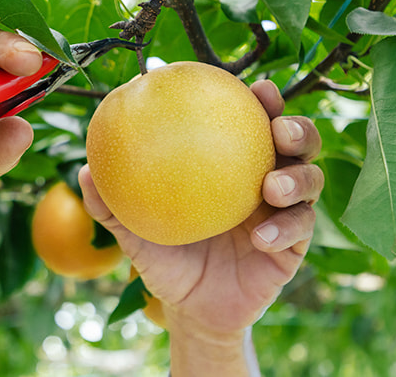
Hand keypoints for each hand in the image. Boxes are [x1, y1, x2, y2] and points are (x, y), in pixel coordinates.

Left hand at [79, 79, 322, 373]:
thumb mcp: (135, 231)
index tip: (258, 87)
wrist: (189, 309)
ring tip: (272, 186)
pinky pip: (300, 230)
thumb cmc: (164, 259)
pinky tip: (259, 238)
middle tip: (278, 129)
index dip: (264, 101)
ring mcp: (283, 212)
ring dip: (298, 177)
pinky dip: (283, 228)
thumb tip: (84, 170)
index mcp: (232, 165)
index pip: (254, 123)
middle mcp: (264, 181)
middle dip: (297, 128)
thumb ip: (111, 204)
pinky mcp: (293, 246)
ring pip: (311, 180)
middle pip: (298, 142)